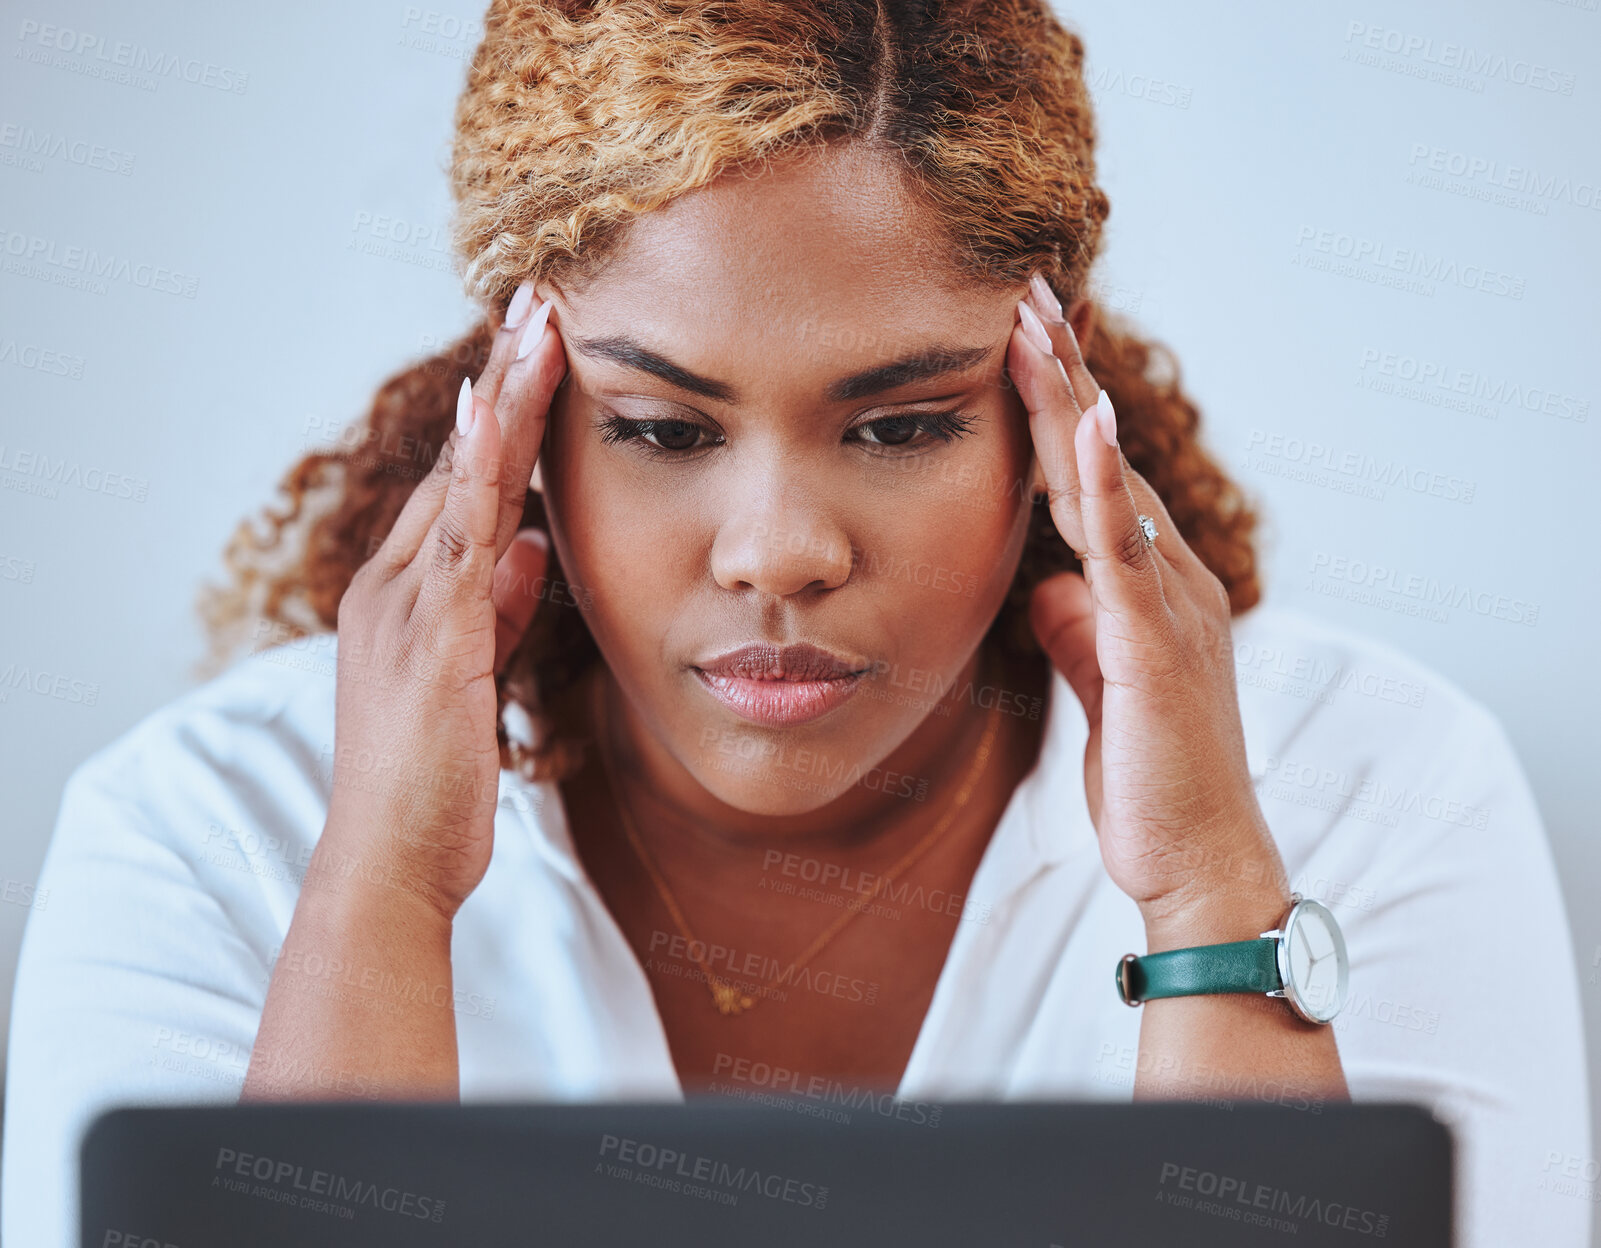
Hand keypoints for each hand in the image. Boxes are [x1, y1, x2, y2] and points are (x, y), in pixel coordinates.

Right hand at [322, 283, 565, 920]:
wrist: (393, 863)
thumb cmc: (435, 782)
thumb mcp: (476, 674)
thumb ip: (498, 606)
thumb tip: (534, 543)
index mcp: (408, 597)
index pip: (463, 486)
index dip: (500, 417)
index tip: (539, 352)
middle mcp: (395, 586)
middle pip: (459, 462)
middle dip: (502, 380)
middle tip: (542, 300)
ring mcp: (407, 606)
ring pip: (460, 479)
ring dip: (500, 397)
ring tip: (538, 320)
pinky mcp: (430, 636)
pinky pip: (459, 533)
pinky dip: (478, 466)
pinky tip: (497, 405)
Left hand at [1006, 275, 1287, 929]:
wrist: (1196, 860)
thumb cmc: (1148, 776)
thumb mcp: (1098, 682)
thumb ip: (1078, 626)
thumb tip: (1048, 587)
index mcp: (1147, 583)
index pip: (1092, 472)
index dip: (1056, 403)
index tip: (1019, 335)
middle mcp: (1166, 575)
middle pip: (1102, 452)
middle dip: (1061, 369)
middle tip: (1023, 287)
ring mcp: (1168, 602)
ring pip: (1110, 479)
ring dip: (1070, 396)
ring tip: (1035, 320)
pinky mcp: (1156, 642)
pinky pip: (1125, 547)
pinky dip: (1103, 480)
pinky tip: (1086, 419)